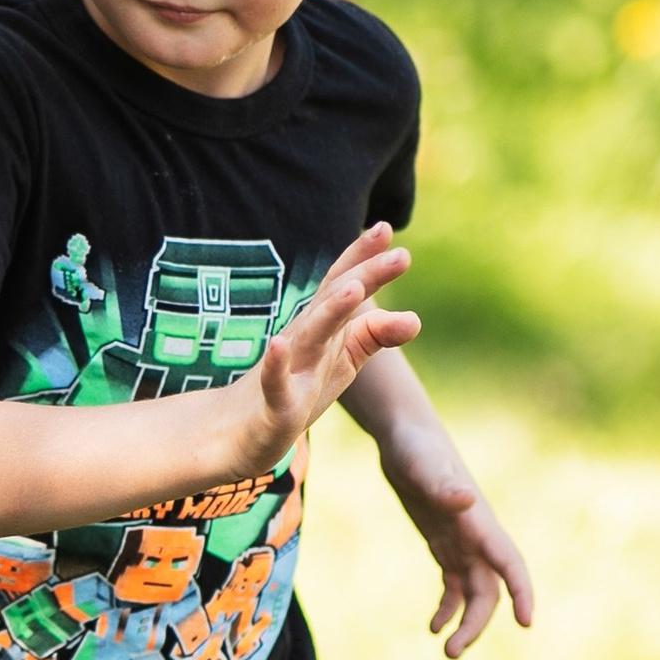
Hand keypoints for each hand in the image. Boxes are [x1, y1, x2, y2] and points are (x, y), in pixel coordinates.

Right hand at [243, 223, 419, 466]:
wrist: (243, 433)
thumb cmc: (296, 388)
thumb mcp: (342, 360)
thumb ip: (374, 335)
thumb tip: (416, 319)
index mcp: (322, 326)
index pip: (343, 284)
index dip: (364, 257)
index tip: (387, 227)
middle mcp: (304, 339)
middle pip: (334, 300)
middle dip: (365, 275)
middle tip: (400, 254)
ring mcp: (288, 369)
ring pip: (311, 335)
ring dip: (331, 311)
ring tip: (355, 289)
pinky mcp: (274, 405)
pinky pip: (274, 383)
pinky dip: (275, 364)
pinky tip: (277, 345)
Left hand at [384, 445, 535, 658]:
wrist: (405, 436)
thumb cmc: (415, 446)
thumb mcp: (422, 466)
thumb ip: (441, 485)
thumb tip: (463, 499)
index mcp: (478, 521)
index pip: (508, 562)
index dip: (521, 592)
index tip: (526, 623)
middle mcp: (476, 535)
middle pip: (490, 590)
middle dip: (477, 623)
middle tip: (452, 653)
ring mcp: (462, 541)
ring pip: (475, 592)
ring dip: (465, 622)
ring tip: (445, 650)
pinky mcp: (444, 543)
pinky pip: (455, 584)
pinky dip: (448, 607)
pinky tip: (433, 626)